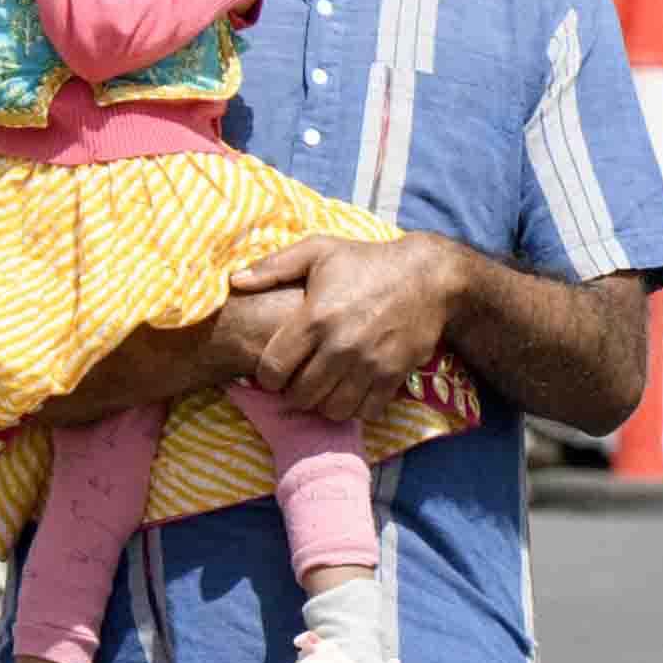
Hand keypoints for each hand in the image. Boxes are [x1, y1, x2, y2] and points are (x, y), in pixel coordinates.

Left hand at [208, 230, 467, 426]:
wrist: (429, 276)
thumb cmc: (367, 261)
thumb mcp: (319, 251)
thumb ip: (273, 266)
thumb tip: (233, 281)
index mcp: (316, 317)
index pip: (273, 369)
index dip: (266, 375)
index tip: (274, 369)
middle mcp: (341, 346)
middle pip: (301, 395)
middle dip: (293, 392)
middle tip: (298, 380)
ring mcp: (370, 364)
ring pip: (332, 410)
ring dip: (323, 404)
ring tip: (324, 388)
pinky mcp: (394, 376)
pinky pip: (366, 411)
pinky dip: (355, 407)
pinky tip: (351, 390)